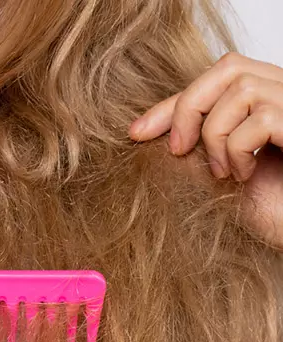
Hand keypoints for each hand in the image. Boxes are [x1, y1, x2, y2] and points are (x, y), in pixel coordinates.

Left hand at [130, 52, 282, 248]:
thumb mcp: (220, 170)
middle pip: (230, 68)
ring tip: (222, 172)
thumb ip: (195, 143)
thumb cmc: (272, 208)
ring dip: (217, 135)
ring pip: (243, 89)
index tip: (137, 132)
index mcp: (269, 98)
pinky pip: (261, 120)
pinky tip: (245, 176)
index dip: (173, 103)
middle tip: (177, 150)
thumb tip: (142, 130)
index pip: (216, 79)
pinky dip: (239, 150)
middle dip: (189, 107)